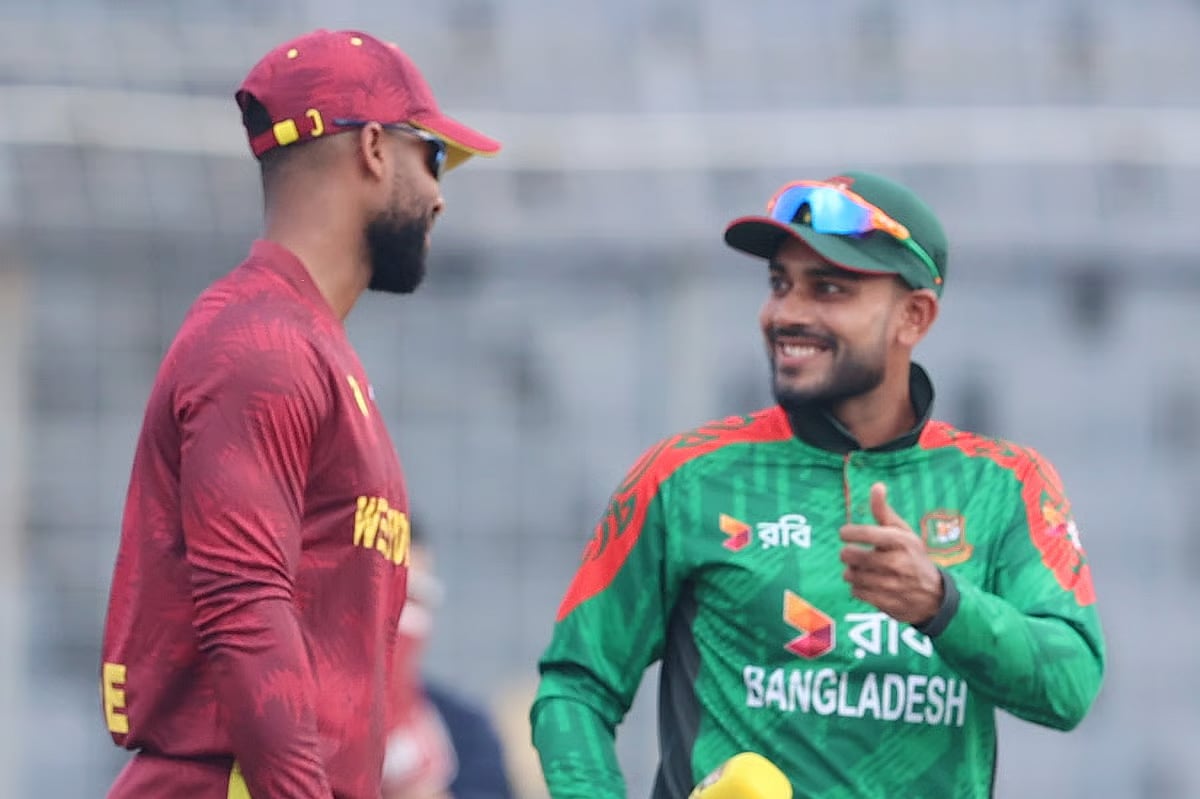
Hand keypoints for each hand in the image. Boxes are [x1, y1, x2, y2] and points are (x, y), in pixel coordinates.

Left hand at [839, 482, 942, 624]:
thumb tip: (876, 486)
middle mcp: (897, 562)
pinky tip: (867, 583)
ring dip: (852, 572)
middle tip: (852, 553)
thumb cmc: (913, 557)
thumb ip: (884, 512)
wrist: (935, 596)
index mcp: (901, 541)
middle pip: (852, 556)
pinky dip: (857, 587)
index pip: (867, 533)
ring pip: (851, 575)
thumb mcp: (903, 532)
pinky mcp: (886, 602)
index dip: (849, 532)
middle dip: (848, 554)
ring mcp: (891, 585)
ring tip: (862, 569)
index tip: (844, 533)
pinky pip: (856, 592)